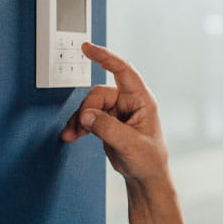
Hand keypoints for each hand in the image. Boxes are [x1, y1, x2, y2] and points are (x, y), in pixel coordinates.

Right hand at [61, 43, 168, 182]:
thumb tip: (87, 115)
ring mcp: (117, 111)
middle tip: (84, 127)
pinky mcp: (108, 121)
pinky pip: (87, 116)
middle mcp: (130, 102)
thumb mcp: (130, 143)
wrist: (145, 176)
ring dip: (79, 119)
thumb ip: (107, 128)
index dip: (106, 57)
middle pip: (99, 93)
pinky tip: (73, 135)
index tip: (88, 48)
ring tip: (74, 134)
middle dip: (87, 110)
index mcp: (143, 100)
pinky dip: (78, 125)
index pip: (124, 71)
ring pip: (90, 105)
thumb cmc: (149, 159)